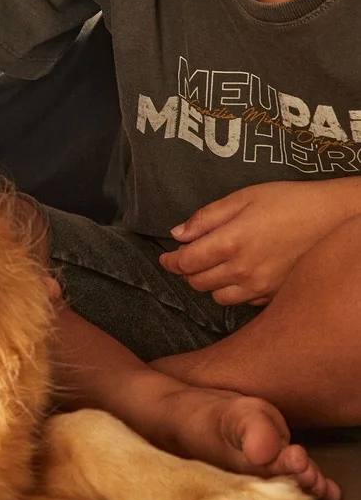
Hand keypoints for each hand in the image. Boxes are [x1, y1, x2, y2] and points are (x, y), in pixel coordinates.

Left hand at [159, 179, 360, 305]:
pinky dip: (234, 292)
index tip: (166, 258)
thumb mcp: (243, 197)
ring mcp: (260, 287)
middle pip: (198, 284)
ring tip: (215, 267)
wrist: (333, 218)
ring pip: (219, 298)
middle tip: (189, 258)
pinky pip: (243, 302)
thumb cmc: (289, 201)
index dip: (170, 262)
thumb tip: (177, 234)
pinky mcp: (275, 295)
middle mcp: (243, 270)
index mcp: (230, 242)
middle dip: (187, 272)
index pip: (186, 263)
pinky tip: (240, 275)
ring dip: (210, 284)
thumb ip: (206, 217)